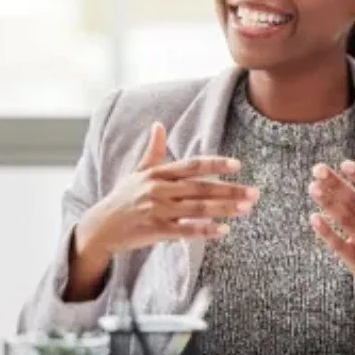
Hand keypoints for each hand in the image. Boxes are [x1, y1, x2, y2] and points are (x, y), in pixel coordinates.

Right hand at [68, 121, 259, 299]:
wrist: (100, 227)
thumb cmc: (123, 199)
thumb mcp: (136, 172)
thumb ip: (152, 151)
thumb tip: (158, 124)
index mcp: (157, 173)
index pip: (191, 165)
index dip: (216, 164)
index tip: (238, 165)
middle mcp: (158, 189)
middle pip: (200, 188)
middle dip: (230, 190)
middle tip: (254, 192)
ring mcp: (156, 210)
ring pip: (197, 208)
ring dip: (224, 208)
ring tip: (246, 209)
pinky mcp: (155, 231)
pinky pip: (185, 230)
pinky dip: (205, 230)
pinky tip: (223, 230)